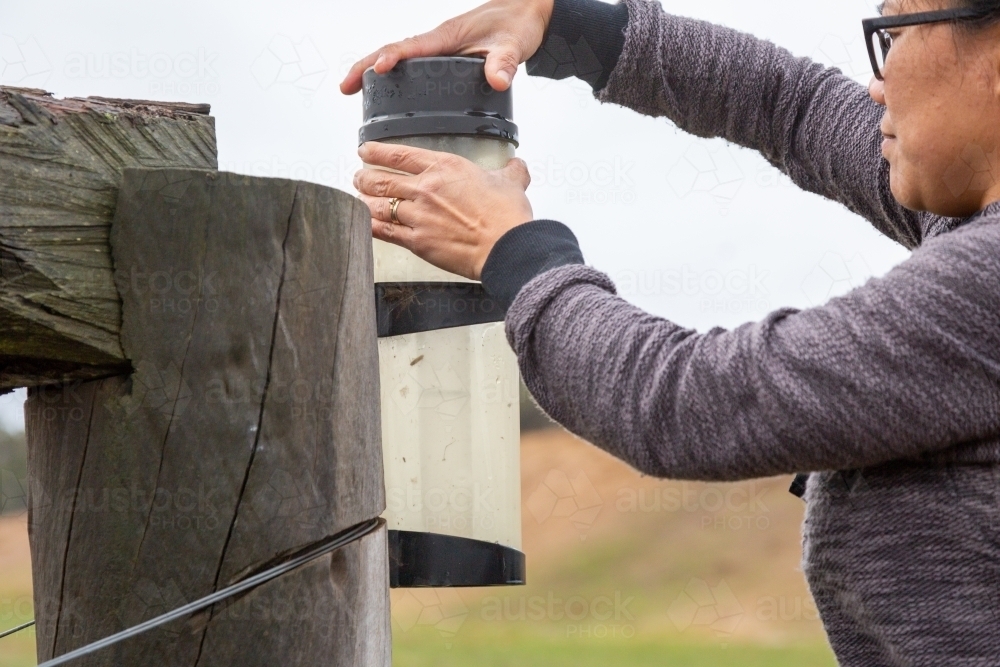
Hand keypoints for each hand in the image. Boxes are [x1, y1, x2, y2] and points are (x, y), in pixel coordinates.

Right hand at [340, 0, 553, 94]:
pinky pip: (413, 64)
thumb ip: (505, 63)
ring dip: (374, 70)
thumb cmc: (518, 23)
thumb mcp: (515, 44)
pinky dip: (394, 75)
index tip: (376, 69)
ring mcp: (440, 48)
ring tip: (353, 91)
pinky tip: (388, 92)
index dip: (392, 58)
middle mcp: (438, 41)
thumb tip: (498, 81)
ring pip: (400, 57)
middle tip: (346, 88)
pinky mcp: (445, 56)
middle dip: (366, 66)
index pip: (411, 46)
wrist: (526, 12)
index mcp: (447, 37)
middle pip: (394, 51)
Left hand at [354, 142, 533, 279]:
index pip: (399, 155)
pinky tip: (365, 224)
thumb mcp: (511, 183)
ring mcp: (418, 215)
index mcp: (444, 168)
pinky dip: (370, 226)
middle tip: (359, 177)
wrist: (506, 246)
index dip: (376, 152)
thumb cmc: (506, 217)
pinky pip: (383, 231)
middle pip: (381, 179)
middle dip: (364, 177)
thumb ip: (510, 172)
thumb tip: (516, 167)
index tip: (366, 151)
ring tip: (359, 199)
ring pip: (376, 204)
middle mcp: (426, 188)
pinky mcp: (417, 241)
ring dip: (364, 201)